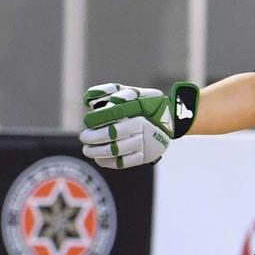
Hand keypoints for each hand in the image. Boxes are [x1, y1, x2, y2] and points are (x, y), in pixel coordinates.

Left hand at [79, 81, 198, 169]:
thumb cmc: (144, 104)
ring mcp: (145, 143)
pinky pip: (124, 162)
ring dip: (98, 151)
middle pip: (114, 133)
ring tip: (87, 150)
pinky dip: (109, 162)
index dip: (99, 118)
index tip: (87, 120)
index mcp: (141, 108)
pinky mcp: (145, 156)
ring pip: (117, 150)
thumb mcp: (131, 92)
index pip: (116, 113)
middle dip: (95, 136)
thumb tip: (88, 98)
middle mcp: (144, 126)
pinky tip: (98, 159)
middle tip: (83, 137)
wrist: (171, 120)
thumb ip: (109, 91)